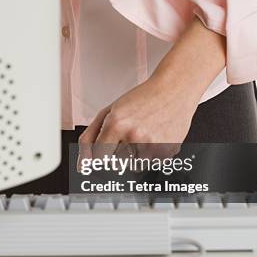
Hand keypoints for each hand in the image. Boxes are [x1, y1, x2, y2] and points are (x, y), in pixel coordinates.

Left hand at [79, 74, 195, 162]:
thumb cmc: (142, 99)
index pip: (98, 158)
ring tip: (143, 134)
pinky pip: (151, 164)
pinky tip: (155, 136)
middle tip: (129, 134)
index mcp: (116, 124)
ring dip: (135, 155)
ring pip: (133, 167)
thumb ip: (90, 138)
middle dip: (118, 153)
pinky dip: (151, 153)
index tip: (105, 148)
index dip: (101, 153)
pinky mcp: (167, 152)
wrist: (173, 90)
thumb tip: (83, 165)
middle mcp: (134, 136)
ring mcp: (152, 145)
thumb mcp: (109, 112)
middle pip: (115, 164)